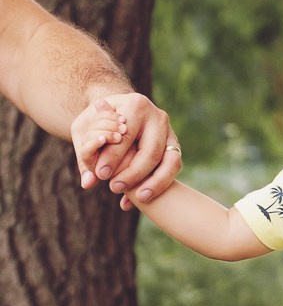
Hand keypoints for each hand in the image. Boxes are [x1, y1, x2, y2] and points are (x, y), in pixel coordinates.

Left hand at [72, 94, 181, 208]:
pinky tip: (142, 200)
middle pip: (150, 151)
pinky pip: (173, 168)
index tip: (101, 174)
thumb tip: (88, 182)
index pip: (126, 136)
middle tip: (114, 187)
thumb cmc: (98, 121)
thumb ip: (86, 155)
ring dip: (154, 183)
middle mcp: (157, 117)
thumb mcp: (85, 130)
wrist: (119, 114)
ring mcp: (170, 132)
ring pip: (169, 162)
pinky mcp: (175, 147)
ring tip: (138, 199)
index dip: (113, 157)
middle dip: (133, 173)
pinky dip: (161, 185)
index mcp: (136, 105)